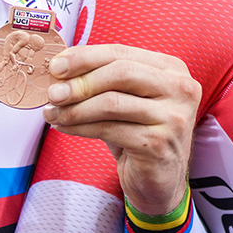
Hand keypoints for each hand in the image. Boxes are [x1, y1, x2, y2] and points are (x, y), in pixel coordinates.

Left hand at [43, 45, 199, 216]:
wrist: (159, 179)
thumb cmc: (138, 131)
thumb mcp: (126, 99)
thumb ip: (102, 79)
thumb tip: (59, 68)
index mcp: (172, 69)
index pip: (122, 52)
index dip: (85, 57)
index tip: (56, 65)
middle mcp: (180, 88)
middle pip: (121, 73)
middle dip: (80, 82)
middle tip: (52, 92)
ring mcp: (172, 117)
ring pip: (112, 103)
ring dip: (75, 108)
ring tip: (53, 113)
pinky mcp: (158, 144)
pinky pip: (109, 129)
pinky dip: (80, 127)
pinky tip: (64, 127)